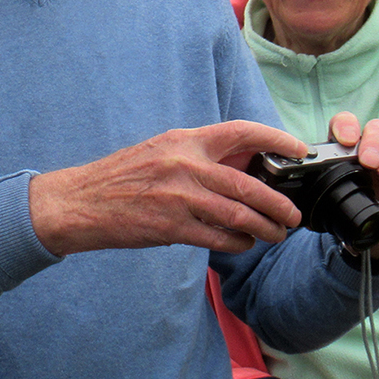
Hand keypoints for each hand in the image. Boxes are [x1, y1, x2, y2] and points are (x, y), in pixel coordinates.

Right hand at [29, 121, 306, 255]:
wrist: (80, 202)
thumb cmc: (120, 178)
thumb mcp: (160, 152)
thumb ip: (198, 156)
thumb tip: (243, 164)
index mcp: (184, 141)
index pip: (240, 132)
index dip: (276, 139)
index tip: (298, 149)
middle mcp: (184, 164)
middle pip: (249, 184)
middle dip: (279, 203)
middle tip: (293, 215)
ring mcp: (178, 196)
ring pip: (240, 215)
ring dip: (265, 228)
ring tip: (276, 234)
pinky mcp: (171, 226)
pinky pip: (218, 238)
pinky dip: (238, 245)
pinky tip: (243, 246)